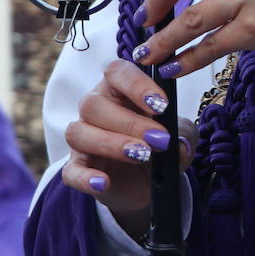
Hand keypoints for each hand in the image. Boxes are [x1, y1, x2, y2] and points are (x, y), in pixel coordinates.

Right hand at [62, 58, 196, 236]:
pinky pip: (71, 171)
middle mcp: (96, 110)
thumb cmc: (162, 146)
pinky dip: (85, 177)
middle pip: (93, 103)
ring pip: (79, 132)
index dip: (136, 84)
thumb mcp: (181, 137)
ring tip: (141, 155)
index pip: (116, 72)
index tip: (161, 104)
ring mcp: (83, 140)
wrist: (151, 183)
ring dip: (111, 144)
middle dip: (129, 122)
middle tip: (159, 139)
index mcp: (119, 90)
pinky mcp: (79, 169)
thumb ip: (183, 135)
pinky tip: (104, 182)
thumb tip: (179, 144)